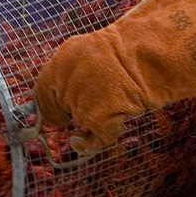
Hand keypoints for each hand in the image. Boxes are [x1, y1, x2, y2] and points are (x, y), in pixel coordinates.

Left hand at [35, 0, 195, 153]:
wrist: (153, 54)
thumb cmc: (132, 51)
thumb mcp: (93, 51)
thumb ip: (72, 70)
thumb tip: (58, 102)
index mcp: (63, 58)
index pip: (42, 89)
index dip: (50, 103)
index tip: (58, 111)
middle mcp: (65, 78)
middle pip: (56, 108)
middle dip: (68, 112)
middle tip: (85, 111)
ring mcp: (79, 99)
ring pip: (77, 122)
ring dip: (88, 121)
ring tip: (112, 106)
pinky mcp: (95, 118)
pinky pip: (90, 141)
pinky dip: (87, 145)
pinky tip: (81, 142)